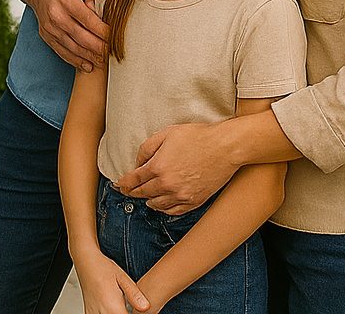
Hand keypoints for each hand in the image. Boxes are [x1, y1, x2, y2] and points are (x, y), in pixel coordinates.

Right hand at [30, 0, 107, 71]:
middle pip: (82, 37)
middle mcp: (56, 15)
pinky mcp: (47, 36)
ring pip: (73, 47)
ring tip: (104, 62)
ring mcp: (50, 28)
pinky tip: (88, 65)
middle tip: (114, 54)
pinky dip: (76, 61)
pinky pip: (62, 52)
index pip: (88, 19)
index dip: (104, 31)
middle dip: (99, 48)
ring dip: (90, 57)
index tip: (116, 38)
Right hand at [75, 251, 149, 313]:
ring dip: (116, 313)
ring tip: (119, 305)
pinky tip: (110, 307)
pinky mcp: (89, 313)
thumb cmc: (103, 268)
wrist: (85, 262)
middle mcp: (102, 313)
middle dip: (125, 313)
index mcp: (113, 308)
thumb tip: (146, 307)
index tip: (137, 309)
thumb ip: (134, 295)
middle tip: (127, 305)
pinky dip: (106, 313)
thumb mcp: (123, 278)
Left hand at [116, 122, 237, 213]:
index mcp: (158, 167)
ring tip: (144, 197)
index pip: (134, 180)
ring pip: (157, 205)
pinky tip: (161, 205)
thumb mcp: (166, 134)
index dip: (123, 183)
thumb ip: (147, 148)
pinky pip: (174, 211)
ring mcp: (182, 195)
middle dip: (132, 192)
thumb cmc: (197, 137)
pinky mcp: (195, 201)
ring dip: (147, 201)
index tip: (118, 185)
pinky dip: (164, 209)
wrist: (225, 148)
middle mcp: (168, 185)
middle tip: (126, 191)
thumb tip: (138, 162)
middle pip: (143, 193)